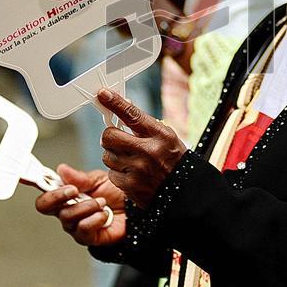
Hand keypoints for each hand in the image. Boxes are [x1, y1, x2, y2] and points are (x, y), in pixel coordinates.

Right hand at [34, 164, 126, 245]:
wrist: (137, 209)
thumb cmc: (117, 193)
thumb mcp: (99, 179)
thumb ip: (80, 178)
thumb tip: (61, 170)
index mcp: (67, 192)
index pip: (44, 187)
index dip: (32, 180)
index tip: (26, 175)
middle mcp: (67, 209)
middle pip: (45, 206)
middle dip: (56, 196)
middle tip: (73, 190)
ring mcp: (75, 225)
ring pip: (66, 217)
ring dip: (85, 207)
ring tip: (101, 202)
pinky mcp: (88, 238)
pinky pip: (82, 230)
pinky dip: (94, 219)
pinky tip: (104, 214)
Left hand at [99, 89, 187, 208]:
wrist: (184, 192)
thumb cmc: (174, 161)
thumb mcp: (166, 137)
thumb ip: (144, 124)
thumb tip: (124, 105)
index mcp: (160, 135)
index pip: (132, 115)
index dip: (115, 103)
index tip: (103, 94)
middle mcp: (148, 151)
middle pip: (110, 136)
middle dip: (110, 136)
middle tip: (117, 139)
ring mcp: (138, 170)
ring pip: (107, 155)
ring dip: (114, 156)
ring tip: (130, 159)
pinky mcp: (130, 186)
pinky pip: (111, 173)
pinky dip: (118, 172)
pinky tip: (131, 173)